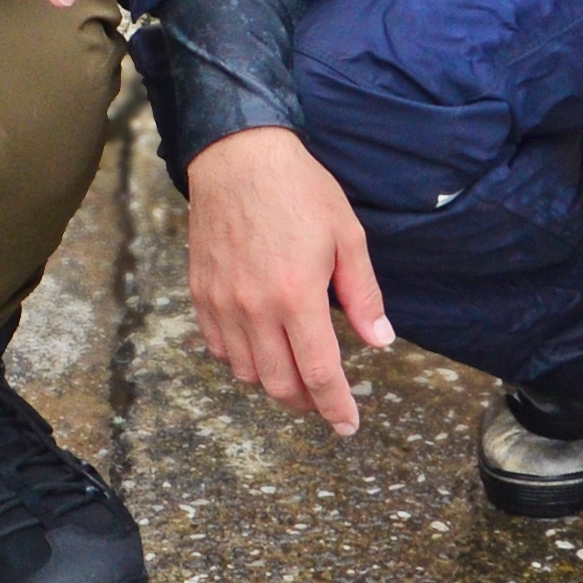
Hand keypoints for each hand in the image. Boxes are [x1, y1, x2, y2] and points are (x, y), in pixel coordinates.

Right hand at [183, 126, 393, 436]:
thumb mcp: (347, 236)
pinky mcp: (202, 294)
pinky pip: (219, 349)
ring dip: (275, 383)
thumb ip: (363, 295)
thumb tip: (381, 339)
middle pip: (280, 385)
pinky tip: (260, 348)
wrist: (238, 157)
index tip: (348, 426)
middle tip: (325, 400)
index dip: (336, 407)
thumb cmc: (299, 191)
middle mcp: (255, 308)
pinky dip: (242, 361)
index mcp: (297, 296)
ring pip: (247, 373)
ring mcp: (223, 304)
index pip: (319, 373)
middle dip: (307, 403)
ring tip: (295, 372)